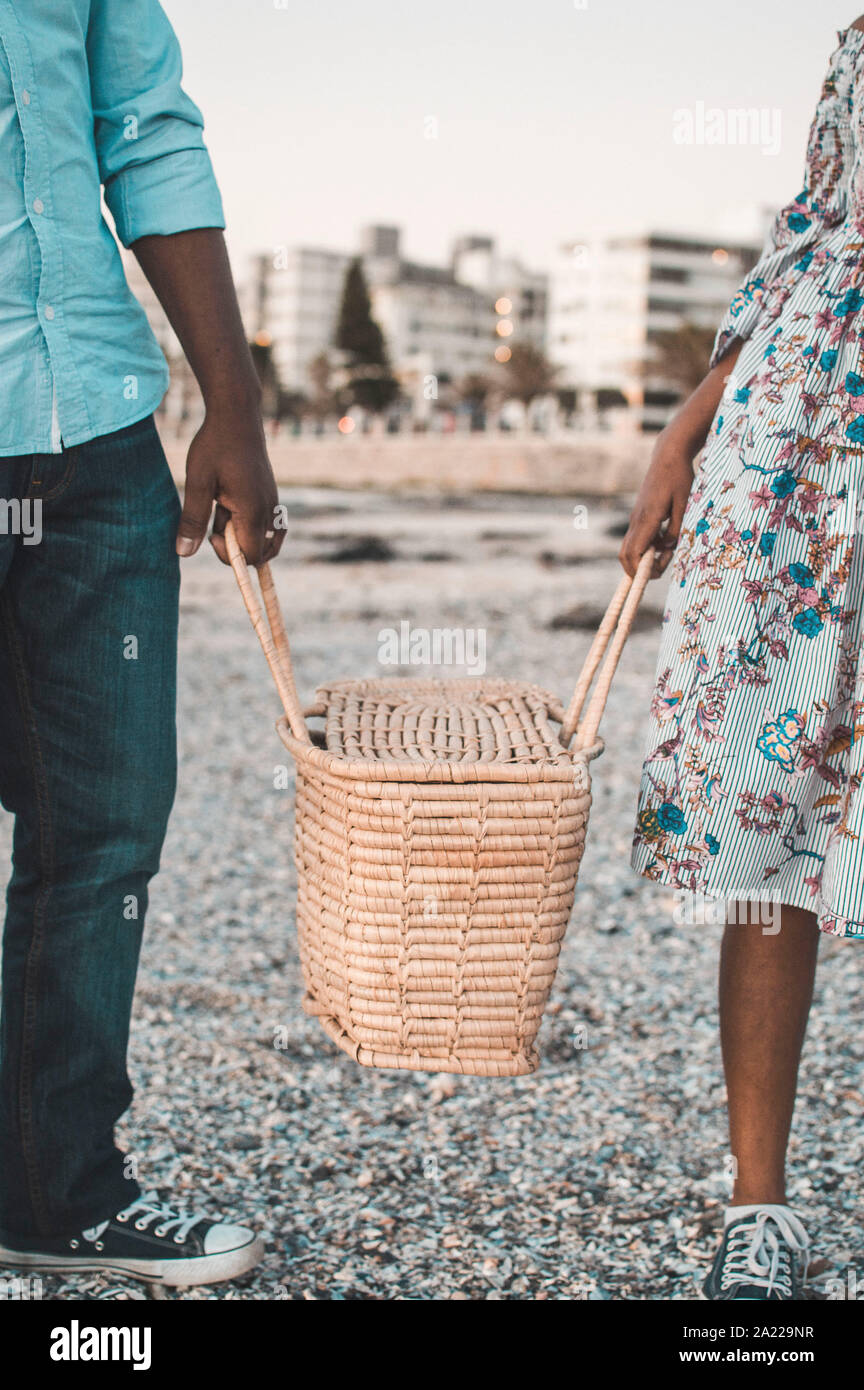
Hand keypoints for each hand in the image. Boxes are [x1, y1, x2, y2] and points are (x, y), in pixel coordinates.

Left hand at [176, 406, 283, 566]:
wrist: (236, 414)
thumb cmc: (215, 445)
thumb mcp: (197, 482)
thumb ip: (192, 520)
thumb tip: (184, 553)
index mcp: (253, 510)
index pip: (251, 556)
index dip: (228, 555)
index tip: (211, 534)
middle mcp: (269, 510)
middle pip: (261, 552)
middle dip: (236, 547)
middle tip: (217, 522)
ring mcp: (273, 502)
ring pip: (264, 539)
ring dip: (242, 533)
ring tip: (223, 507)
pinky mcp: (271, 495)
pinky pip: (267, 524)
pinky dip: (249, 523)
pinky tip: (230, 502)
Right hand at [619, 427, 695, 577]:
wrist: (668, 456)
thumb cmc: (679, 477)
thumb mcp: (684, 504)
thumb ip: (676, 530)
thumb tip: (667, 548)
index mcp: (648, 518)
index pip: (635, 554)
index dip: (642, 570)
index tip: (659, 572)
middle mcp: (636, 520)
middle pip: (625, 556)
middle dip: (638, 570)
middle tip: (660, 568)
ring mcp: (635, 517)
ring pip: (629, 548)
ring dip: (643, 558)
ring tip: (666, 553)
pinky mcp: (639, 515)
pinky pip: (636, 538)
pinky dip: (646, 547)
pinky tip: (665, 540)